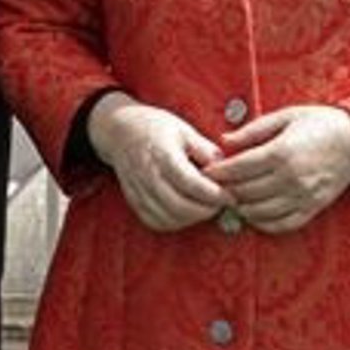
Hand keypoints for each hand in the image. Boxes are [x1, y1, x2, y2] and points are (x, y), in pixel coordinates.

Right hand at [88, 91, 226, 232]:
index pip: (190, 183)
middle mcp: (147, 175)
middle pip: (179, 206)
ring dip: (192, 219)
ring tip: (205, 207)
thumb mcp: (184, 129)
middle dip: (206, 210)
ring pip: (168, 218)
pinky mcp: (134, 201)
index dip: (213, 194)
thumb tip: (225, 168)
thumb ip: (205, 149)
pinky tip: (186, 213)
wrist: (120, 130)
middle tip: (221, 204)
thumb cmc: (154, 127)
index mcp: (162, 154)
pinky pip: (155, 222)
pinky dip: (174, 223)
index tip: (230, 195)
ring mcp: (138, 190)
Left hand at [208, 105, 349, 234]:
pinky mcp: (312, 209)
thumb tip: (224, 140)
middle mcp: (292, 178)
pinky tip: (251, 212)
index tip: (206, 171)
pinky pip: (281, 224)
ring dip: (240, 207)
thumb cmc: (320, 123)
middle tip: (211, 186)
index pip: (239, 168)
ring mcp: (303, 196)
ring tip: (229, 198)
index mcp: (283, 152)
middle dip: (225, 189)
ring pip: (259, 211)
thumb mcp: (285, 116)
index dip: (218, 172)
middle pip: (246, 191)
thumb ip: (253, 130)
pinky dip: (262, 222)